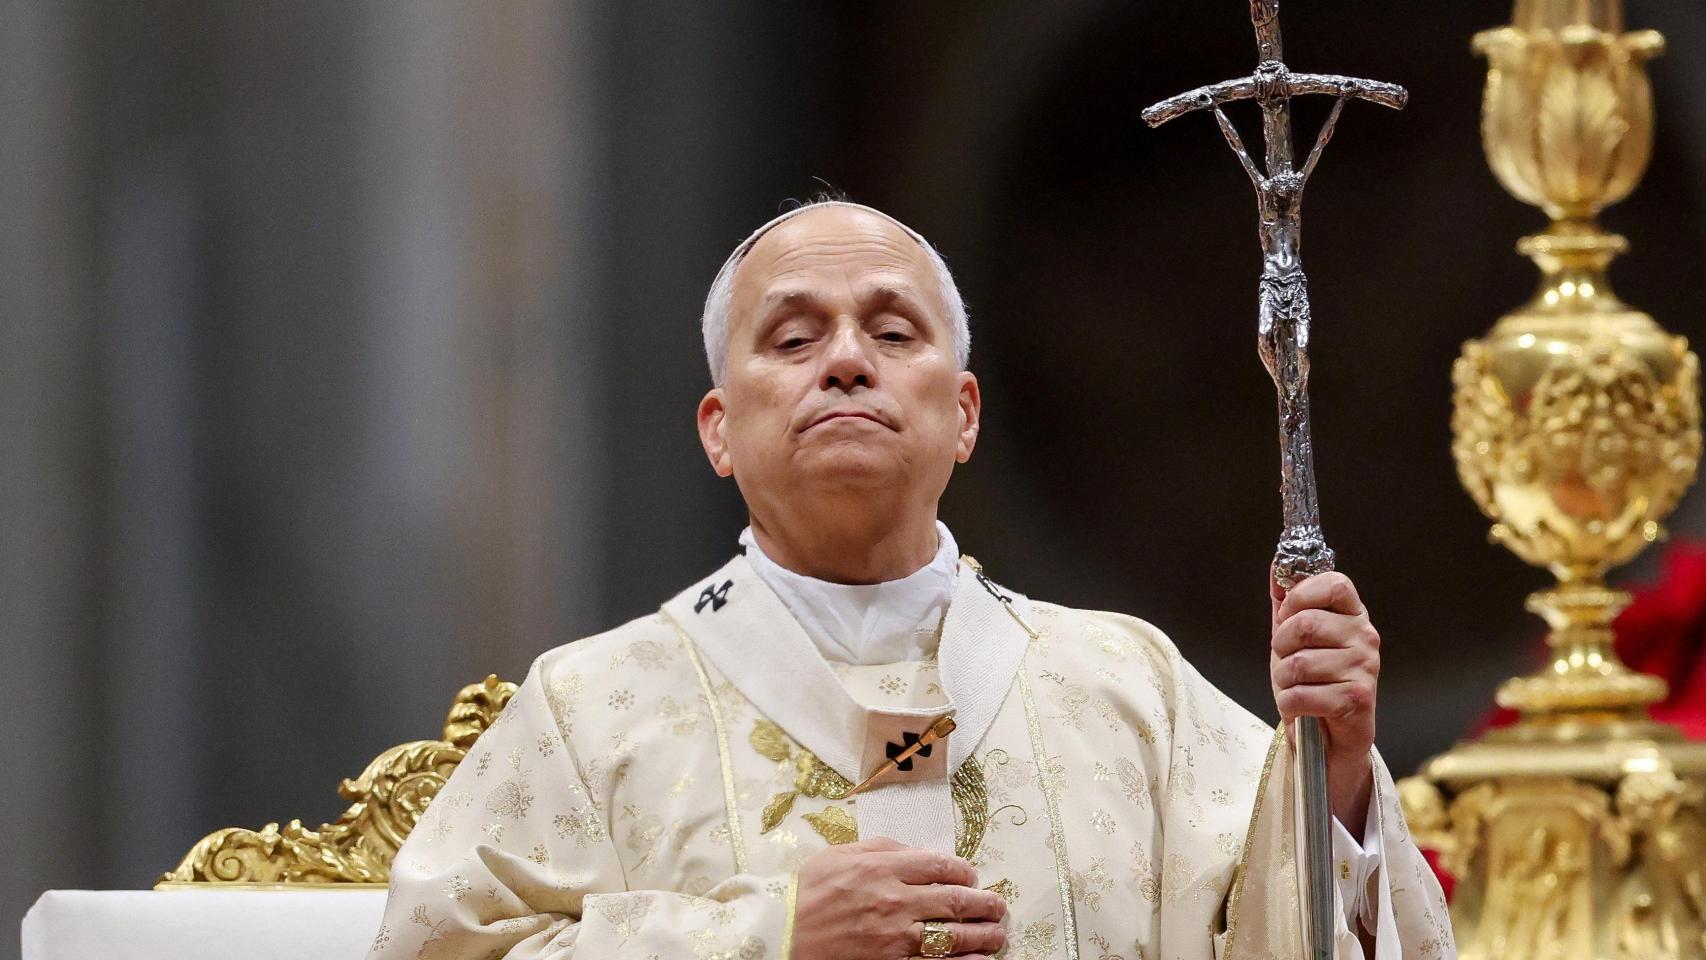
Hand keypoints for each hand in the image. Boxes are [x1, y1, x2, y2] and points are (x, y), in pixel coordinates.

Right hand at [790, 837, 1006, 959]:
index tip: (972, 876)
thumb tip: (919, 850)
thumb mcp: (839, 856)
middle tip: (998, 906)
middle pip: (955, 900)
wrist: (779, 938)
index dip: (964, 871)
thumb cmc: (805, 895)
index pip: (940, 865)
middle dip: (984, 903)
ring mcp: (895, 940)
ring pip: (954, 936)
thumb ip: (881, 847)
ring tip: (997, 934)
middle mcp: (894, 902)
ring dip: (983, 935)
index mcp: (882, 868)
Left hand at [1269, 570, 1378, 826]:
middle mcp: (1365, 637)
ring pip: (1298, 663)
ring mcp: (1365, 668)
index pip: (1335, 583)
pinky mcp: (1357, 700)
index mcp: (1353, 616)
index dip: (1300, 596)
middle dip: (1281, 647)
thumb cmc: (1312, 684)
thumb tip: (1276, 564)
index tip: (1287, 616)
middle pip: (1305, 623)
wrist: (1329, 740)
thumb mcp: (1293, 640)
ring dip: (1284, 681)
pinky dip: (1289, 704)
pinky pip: (1301, 694)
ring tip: (1296, 688)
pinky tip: (1301, 708)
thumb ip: (1286, 604)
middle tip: (1287, 663)